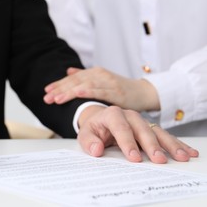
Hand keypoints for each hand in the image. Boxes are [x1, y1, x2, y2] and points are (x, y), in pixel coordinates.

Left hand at [44, 67, 159, 111]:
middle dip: (60, 89)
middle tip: (46, 97)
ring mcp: (108, 82)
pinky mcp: (116, 91)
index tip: (46, 90)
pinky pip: (100, 90)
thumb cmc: (121, 89)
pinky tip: (77, 93)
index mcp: (94, 73)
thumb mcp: (101, 81)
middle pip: (75, 81)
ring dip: (69, 92)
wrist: (144, 93)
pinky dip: (88, 91)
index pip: (72, 78)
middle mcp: (99, 74)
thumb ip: (85, 77)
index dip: (59, 84)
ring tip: (57, 99)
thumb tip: (68, 71)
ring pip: (84, 85)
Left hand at [78, 105, 198, 163]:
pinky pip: (165, 136)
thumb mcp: (85, 134)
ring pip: (157, 132)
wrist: (101, 120)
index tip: (133, 158)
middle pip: (142, 129)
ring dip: (169, 145)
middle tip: (158, 160)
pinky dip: (176, 144)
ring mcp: (142, 121)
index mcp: (112, 114)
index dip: (127, 142)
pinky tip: (187, 152)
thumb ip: (89, 141)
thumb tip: (96, 150)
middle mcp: (129, 115)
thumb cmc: (94, 129)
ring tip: (180, 157)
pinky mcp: (150, 128)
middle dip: (151, 145)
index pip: (120, 127)